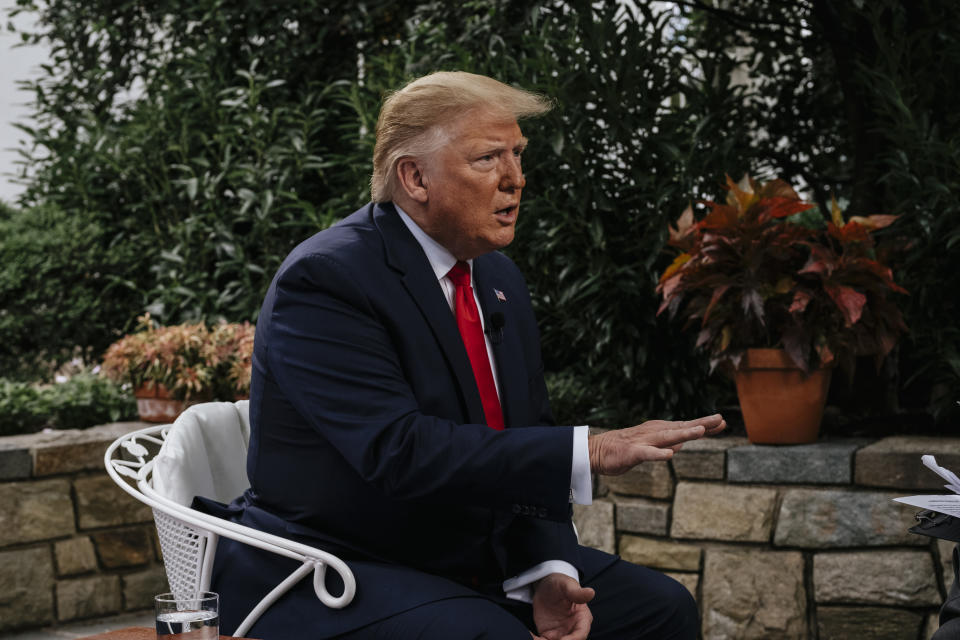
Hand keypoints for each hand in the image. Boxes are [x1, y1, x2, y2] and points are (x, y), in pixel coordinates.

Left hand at [531, 573, 593, 639]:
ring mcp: (561, 634)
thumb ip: (576, 592)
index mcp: (582, 619)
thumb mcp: (567, 585)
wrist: (545, 586)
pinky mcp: (549, 635)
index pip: (581, 634)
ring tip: (535, 638)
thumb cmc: (560, 583)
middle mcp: (573, 629)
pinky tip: (529, 635)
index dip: (573, 639)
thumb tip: (591, 592)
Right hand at [588, 414, 725, 475]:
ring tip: (701, 432)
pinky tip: (669, 455)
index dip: (704, 425)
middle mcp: (653, 432)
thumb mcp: (649, 446)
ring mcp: (643, 442)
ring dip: (684, 434)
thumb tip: (682, 442)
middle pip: (680, 427)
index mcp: (658, 430)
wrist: (597, 451)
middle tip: (720, 419)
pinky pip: (647, 453)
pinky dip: (658, 453)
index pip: (685, 427)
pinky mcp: (632, 453)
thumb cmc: (624, 449)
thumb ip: (665, 443)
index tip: (723, 422)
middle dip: (701, 424)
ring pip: (666, 437)